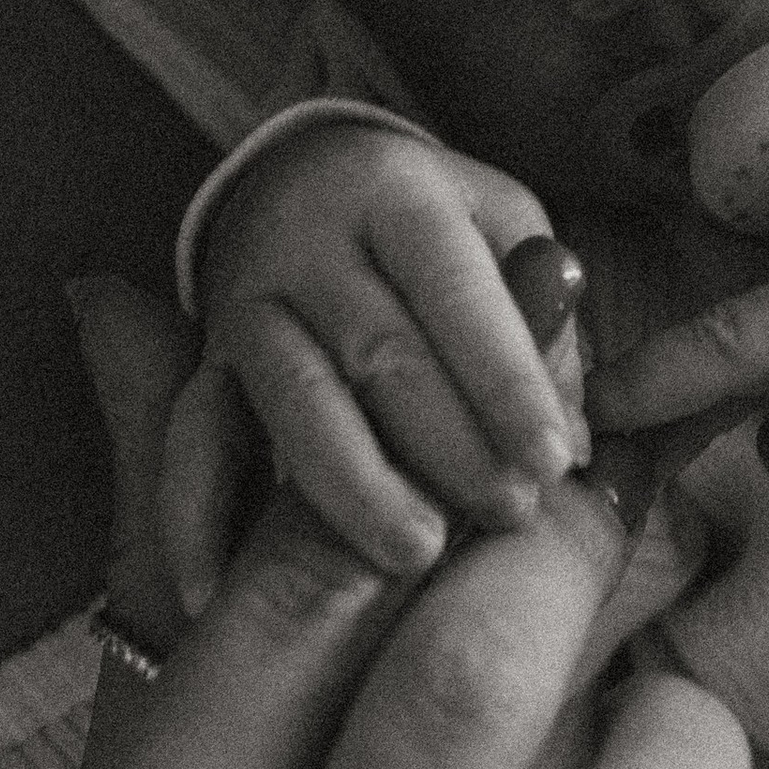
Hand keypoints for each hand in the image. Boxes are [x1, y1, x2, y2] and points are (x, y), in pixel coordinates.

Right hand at [166, 121, 589, 603]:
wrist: (298, 176)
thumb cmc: (431, 223)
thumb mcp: (500, 225)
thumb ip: (542, 326)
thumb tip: (576, 447)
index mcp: (398, 194)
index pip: (456, 288)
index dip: (505, 377)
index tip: (554, 459)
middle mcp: (310, 243)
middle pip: (376, 349)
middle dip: (448, 443)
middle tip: (510, 516)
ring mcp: (247, 301)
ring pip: (292, 400)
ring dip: (353, 485)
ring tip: (415, 556)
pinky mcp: (206, 358)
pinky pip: (192, 439)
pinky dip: (194, 517)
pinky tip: (211, 592)